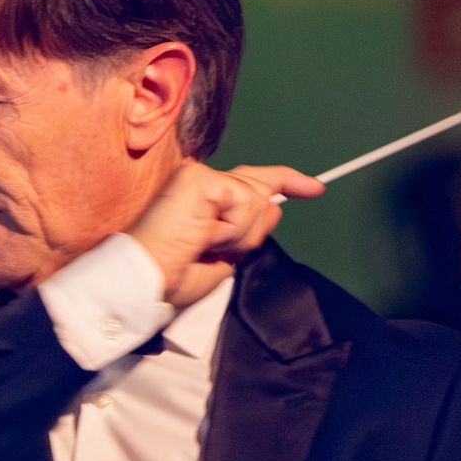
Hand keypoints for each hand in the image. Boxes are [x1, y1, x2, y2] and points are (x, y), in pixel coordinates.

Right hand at [127, 160, 322, 303]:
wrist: (146, 284)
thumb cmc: (170, 279)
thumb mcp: (223, 259)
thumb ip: (248, 230)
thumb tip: (274, 207)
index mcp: (202, 199)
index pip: (251, 182)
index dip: (287, 181)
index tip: (314, 188)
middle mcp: (199, 180)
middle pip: (260, 191)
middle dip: (249, 231)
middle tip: (214, 250)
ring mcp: (198, 176)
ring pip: (256, 200)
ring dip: (237, 235)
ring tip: (203, 245)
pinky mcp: (198, 178)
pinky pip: (244, 201)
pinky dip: (230, 228)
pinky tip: (203, 235)